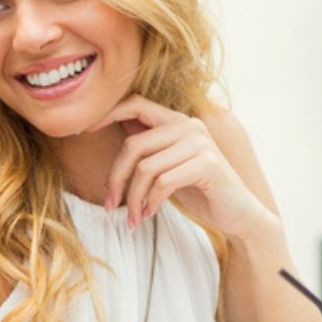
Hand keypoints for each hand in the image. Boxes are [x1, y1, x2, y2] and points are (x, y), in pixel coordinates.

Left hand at [91, 95, 270, 238]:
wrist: (238, 214)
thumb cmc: (197, 190)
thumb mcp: (166, 165)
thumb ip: (147, 146)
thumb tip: (112, 126)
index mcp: (177, 121)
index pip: (136, 104)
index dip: (108, 113)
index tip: (84, 130)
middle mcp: (189, 126)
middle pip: (133, 145)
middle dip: (116, 179)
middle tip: (110, 205)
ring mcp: (200, 143)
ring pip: (145, 168)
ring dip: (133, 198)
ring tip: (133, 217)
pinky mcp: (207, 164)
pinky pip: (163, 182)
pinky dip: (151, 202)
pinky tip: (150, 213)